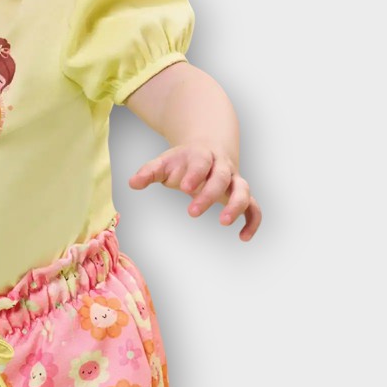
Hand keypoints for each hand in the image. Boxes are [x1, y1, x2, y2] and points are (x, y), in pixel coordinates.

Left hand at [129, 143, 260, 240]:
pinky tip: (243, 237)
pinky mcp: (241, 195)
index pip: (202, 162)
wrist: (208, 149)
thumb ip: (149, 172)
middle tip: (192, 212)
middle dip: (209, 194)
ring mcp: (234, 180)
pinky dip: (252, 221)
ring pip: (243, 190)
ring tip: (223, 222)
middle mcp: (222, 167)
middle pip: (222, 177)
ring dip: (236, 205)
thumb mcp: (164, 163)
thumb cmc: (183, 162)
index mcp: (202, 155)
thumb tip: (133, 183)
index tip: (184, 187)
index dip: (196, 173)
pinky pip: (254, 207)